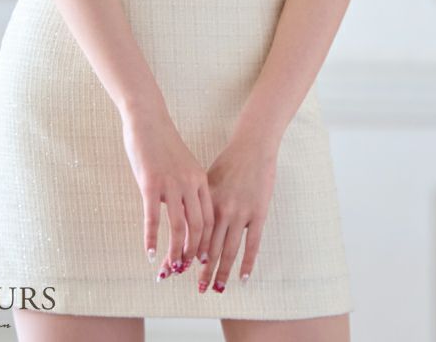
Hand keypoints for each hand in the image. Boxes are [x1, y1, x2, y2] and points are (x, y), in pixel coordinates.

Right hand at [121, 107, 214, 280]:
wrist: (147, 118)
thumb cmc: (163, 142)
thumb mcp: (183, 165)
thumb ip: (187, 186)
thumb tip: (184, 212)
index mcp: (200, 180)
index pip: (209, 219)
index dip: (206, 242)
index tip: (200, 259)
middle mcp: (189, 184)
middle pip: (197, 228)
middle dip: (192, 252)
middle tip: (184, 269)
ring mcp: (171, 184)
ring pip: (178, 227)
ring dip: (174, 251)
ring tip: (169, 267)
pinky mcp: (150, 184)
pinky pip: (153, 218)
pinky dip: (152, 239)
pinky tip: (150, 253)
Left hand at [198, 135, 277, 293]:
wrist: (253, 146)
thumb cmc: (228, 161)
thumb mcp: (207, 179)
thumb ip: (199, 201)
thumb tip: (187, 221)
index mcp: (205, 201)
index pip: (192, 235)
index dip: (184, 253)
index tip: (177, 269)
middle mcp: (221, 209)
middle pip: (209, 247)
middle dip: (201, 270)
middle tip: (198, 288)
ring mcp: (241, 213)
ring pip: (228, 250)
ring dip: (222, 271)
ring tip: (217, 288)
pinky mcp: (259, 213)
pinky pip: (253, 244)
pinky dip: (248, 263)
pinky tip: (243, 278)